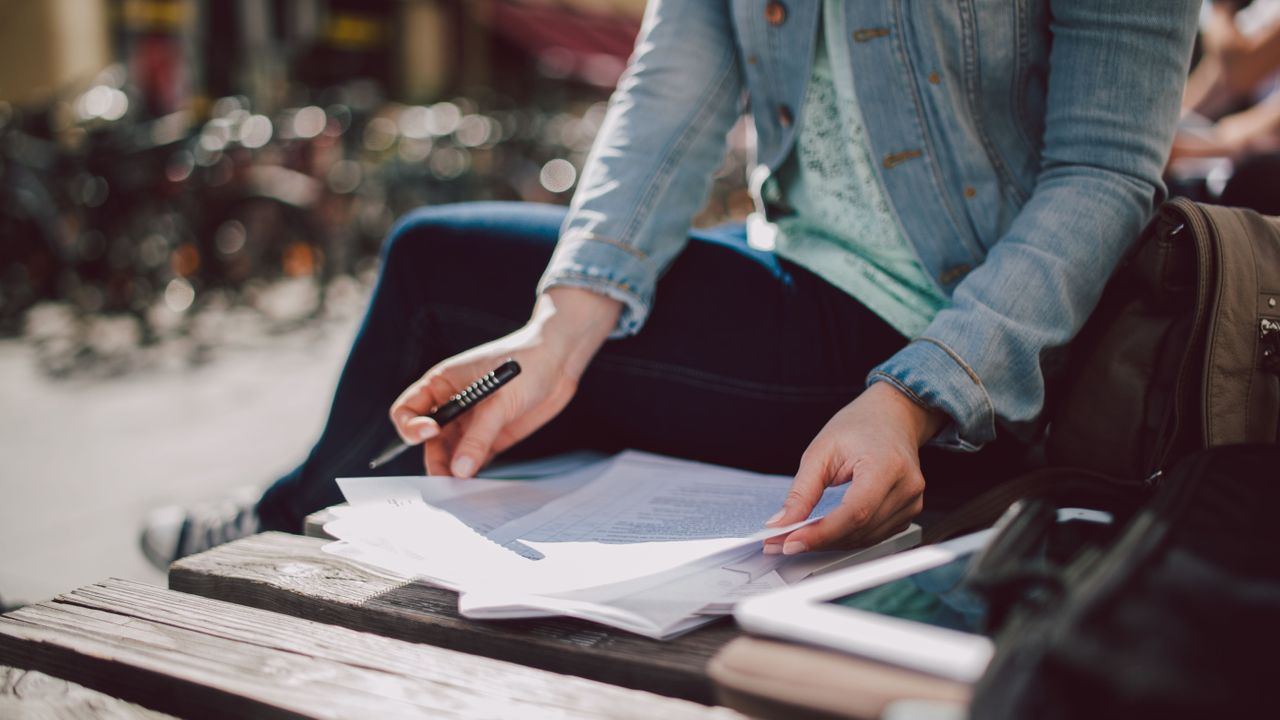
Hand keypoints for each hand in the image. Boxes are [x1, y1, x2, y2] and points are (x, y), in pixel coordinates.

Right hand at [389, 287, 620, 475]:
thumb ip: (479, 436)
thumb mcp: (499, 400)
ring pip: (451, 453)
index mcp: (441, 384)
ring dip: (453, 471)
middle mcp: (453, 404)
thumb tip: (459, 469)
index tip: (430, 433)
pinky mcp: (492, 436)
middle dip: (434, 459)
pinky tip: (478, 485)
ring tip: (461, 489)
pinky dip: (473, 472)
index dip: (411, 426)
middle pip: (429, 440)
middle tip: (445, 480)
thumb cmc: (527, 362)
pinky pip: (474, 459)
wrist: (560, 361)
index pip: (408, 410)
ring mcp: (472, 422)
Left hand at [762, 382, 945, 554]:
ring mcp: (912, 502)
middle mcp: (906, 486)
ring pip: (866, 538)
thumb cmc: (859, 427)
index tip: (791, 542)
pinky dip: (848, 537)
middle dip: (819, 540)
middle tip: (783, 541)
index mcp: (886, 465)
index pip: (855, 512)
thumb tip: (782, 524)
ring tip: (801, 535)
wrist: (892, 417)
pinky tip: (828, 531)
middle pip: (859, 529)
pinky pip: (875, 536)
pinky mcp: (909, 512)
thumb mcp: (821, 451)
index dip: (822, 533)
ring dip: (831, 543)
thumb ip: (801, 492)